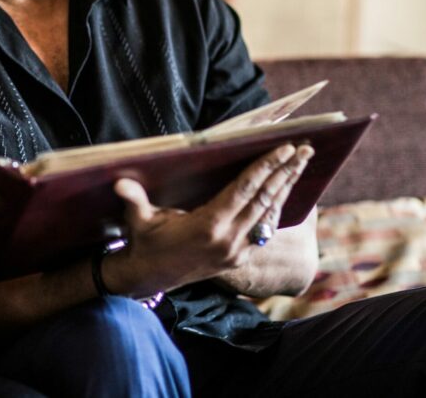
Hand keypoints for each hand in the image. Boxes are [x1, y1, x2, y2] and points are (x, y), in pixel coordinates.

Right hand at [105, 143, 313, 296]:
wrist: (149, 276)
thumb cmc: (144, 241)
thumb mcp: (138, 220)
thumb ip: (134, 200)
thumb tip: (120, 183)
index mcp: (208, 226)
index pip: (244, 191)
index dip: (265, 168)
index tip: (284, 149)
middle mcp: (229, 240)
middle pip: (265, 200)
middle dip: (285, 173)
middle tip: (305, 149)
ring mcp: (237, 251)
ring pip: (270, 215)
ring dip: (285, 188)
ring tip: (301, 164)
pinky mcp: (240, 258)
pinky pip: (264, 229)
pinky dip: (276, 207)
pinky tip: (283, 191)